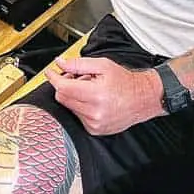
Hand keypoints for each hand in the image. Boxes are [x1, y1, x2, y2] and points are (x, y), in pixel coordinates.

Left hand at [43, 56, 162, 135]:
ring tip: (89, 89)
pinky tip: (93, 100)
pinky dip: (80, 107)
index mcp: (96, 94)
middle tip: (75, 77)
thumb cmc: (126, 82)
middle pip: (63, 98)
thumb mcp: (102, 65)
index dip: (54, 78)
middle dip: (64, 85)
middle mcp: (95, 112)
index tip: (50, 72)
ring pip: (69, 107)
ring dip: (73, 96)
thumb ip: (78, 64)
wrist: (143, 99)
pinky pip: (77, 116)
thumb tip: (60, 63)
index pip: (63, 88)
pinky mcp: (95, 130)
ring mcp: (94, 124)